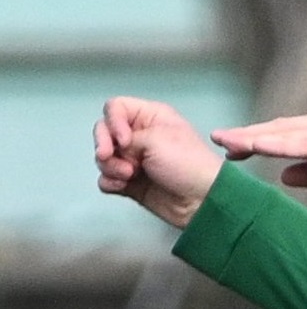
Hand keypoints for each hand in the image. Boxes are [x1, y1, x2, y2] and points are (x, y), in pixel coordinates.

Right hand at [93, 97, 225, 227]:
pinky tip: (123, 185)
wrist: (201, 201)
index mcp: (151, 117)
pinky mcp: (131, 182)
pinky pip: (107, 178)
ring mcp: (135, 160)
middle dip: (105, 145)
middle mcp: (141, 135)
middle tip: (108, 156)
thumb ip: (126, 137)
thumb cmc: (189, 166)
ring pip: (103, 157)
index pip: (116, 107)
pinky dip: (110, 182)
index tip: (123, 140)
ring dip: (110, 166)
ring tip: (129, 175)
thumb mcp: (156, 139)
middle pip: (104, 131)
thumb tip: (114, 149)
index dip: (113, 122)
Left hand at [212, 105, 306, 193]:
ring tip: (226, 141)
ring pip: (285, 131)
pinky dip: (279, 143)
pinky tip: (259, 146)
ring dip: (254, 136)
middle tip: (216, 140)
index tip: (231, 148)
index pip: (285, 133)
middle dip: (246, 134)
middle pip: (278, 127)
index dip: (257, 139)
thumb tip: (283, 177)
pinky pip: (305, 142)